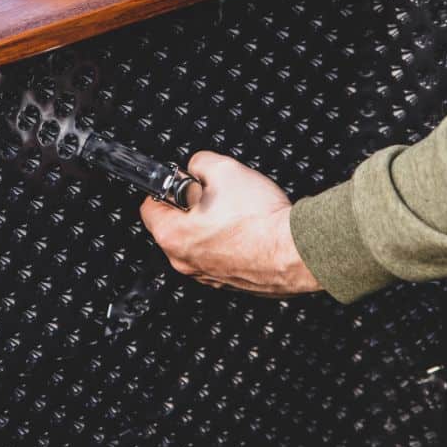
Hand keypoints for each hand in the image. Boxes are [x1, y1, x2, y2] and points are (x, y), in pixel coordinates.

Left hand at [140, 152, 320, 296]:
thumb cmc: (261, 219)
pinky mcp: (232, 284)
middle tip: (214, 195)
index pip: (149, 207)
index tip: (180, 183)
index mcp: (173, 236)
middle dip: (191, 207)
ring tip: (237, 213)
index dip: (165, 188)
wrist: (296, 250)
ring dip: (212, 226)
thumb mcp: (224, 169)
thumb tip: (197, 167)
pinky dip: (231, 244)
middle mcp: (186, 262)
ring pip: (200, 243)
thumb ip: (200, 163)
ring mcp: (209, 277)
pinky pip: (222, 257)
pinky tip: (250, 230)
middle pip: (174, 227)